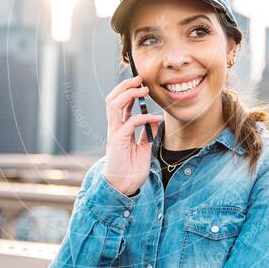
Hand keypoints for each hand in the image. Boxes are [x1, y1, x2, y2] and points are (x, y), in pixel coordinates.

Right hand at [102, 74, 162, 195]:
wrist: (123, 187)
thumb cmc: (131, 169)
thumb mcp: (143, 148)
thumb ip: (146, 133)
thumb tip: (153, 120)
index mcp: (119, 128)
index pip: (119, 103)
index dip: (127, 90)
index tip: (141, 84)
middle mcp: (114, 128)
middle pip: (112, 99)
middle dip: (125, 86)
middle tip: (140, 80)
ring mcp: (115, 134)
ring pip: (114, 106)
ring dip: (129, 94)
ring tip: (144, 90)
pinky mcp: (118, 142)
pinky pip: (130, 123)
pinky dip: (144, 118)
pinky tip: (155, 118)